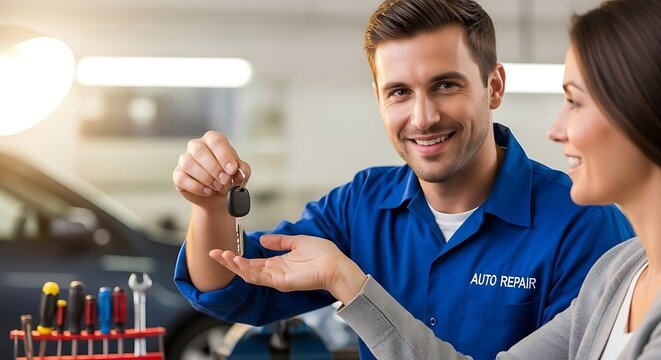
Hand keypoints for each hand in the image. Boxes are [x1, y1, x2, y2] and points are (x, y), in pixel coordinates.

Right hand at [173, 131, 250, 207]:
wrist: (218, 197)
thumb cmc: (229, 179)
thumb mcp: (240, 174)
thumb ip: (242, 170)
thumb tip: (238, 172)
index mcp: (213, 140)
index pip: (216, 141)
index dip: (224, 155)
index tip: (232, 170)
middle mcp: (197, 146)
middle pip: (200, 150)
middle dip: (214, 168)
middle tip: (224, 180)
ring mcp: (185, 159)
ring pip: (189, 164)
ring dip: (206, 178)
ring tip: (217, 187)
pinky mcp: (178, 174)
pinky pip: (182, 178)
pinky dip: (196, 187)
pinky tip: (207, 191)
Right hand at [209, 234, 367, 303]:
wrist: (337, 265)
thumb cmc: (323, 254)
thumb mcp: (297, 242)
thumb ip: (279, 241)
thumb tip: (262, 239)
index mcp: (278, 264)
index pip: (252, 262)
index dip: (236, 256)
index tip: (223, 249)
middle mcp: (275, 273)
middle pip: (245, 269)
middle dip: (228, 262)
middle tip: (213, 252)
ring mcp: (277, 278)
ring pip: (249, 275)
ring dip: (234, 265)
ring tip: (221, 256)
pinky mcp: (281, 282)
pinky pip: (260, 277)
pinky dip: (247, 270)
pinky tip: (237, 262)